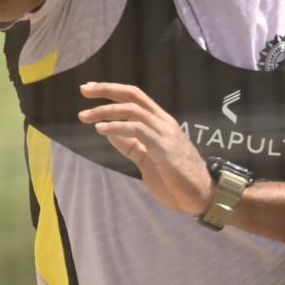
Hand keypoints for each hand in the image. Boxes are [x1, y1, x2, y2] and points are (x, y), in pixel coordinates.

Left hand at [78, 82, 214, 214]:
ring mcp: (164, 132)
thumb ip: (131, 144)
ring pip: (132, 110)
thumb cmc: (175, 179)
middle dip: (107, 89)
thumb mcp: (147, 158)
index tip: (90, 89)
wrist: (200, 195)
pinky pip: (138, 130)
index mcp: (160, 122)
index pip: (135, 97)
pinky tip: (102, 130)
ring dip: (106, 111)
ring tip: (85, 117)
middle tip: (84, 89)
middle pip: (133, 95)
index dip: (112, 90)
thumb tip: (109, 132)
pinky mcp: (164, 147)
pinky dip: (117, 127)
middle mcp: (163, 122)